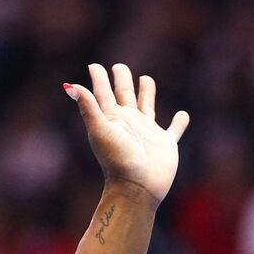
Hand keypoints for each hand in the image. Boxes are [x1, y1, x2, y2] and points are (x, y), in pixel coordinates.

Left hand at [65, 63, 189, 204]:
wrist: (136, 188)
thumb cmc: (117, 160)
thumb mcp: (100, 130)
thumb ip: (89, 107)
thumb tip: (71, 86)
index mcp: (112, 119)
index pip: (103, 94)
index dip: (99, 79)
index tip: (94, 65)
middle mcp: (129, 124)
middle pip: (124, 95)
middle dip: (121, 80)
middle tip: (118, 66)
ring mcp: (147, 134)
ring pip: (147, 107)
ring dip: (146, 93)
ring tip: (146, 79)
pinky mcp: (165, 145)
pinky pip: (174, 130)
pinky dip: (179, 123)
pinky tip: (183, 115)